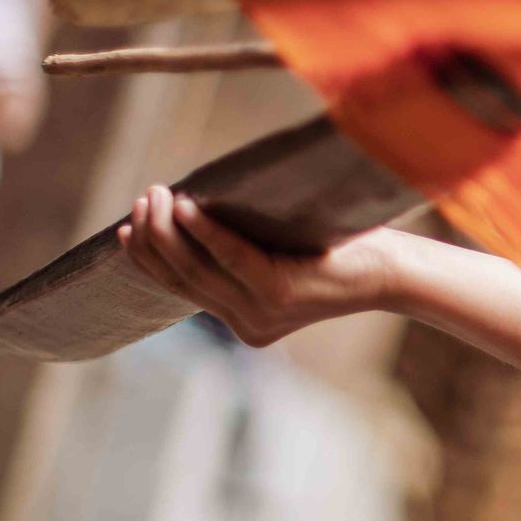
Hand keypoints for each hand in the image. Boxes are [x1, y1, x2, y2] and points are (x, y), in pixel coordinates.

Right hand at [117, 183, 399, 346]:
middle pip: (180, 279)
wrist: (395, 271)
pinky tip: (187, 205)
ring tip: (155, 196)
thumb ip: (242, 253)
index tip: (125, 230)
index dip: (148, 259)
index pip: (180, 290)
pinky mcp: (280, 295)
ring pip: (196, 270)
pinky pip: (231, 257)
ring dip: (168, 229)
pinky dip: (204, 230)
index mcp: (243, 321)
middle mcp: (247, 324)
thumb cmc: (342, 252)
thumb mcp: (282, 257)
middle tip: (142, 199)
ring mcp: (262, 313)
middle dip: (152, 237)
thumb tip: (191, 214)